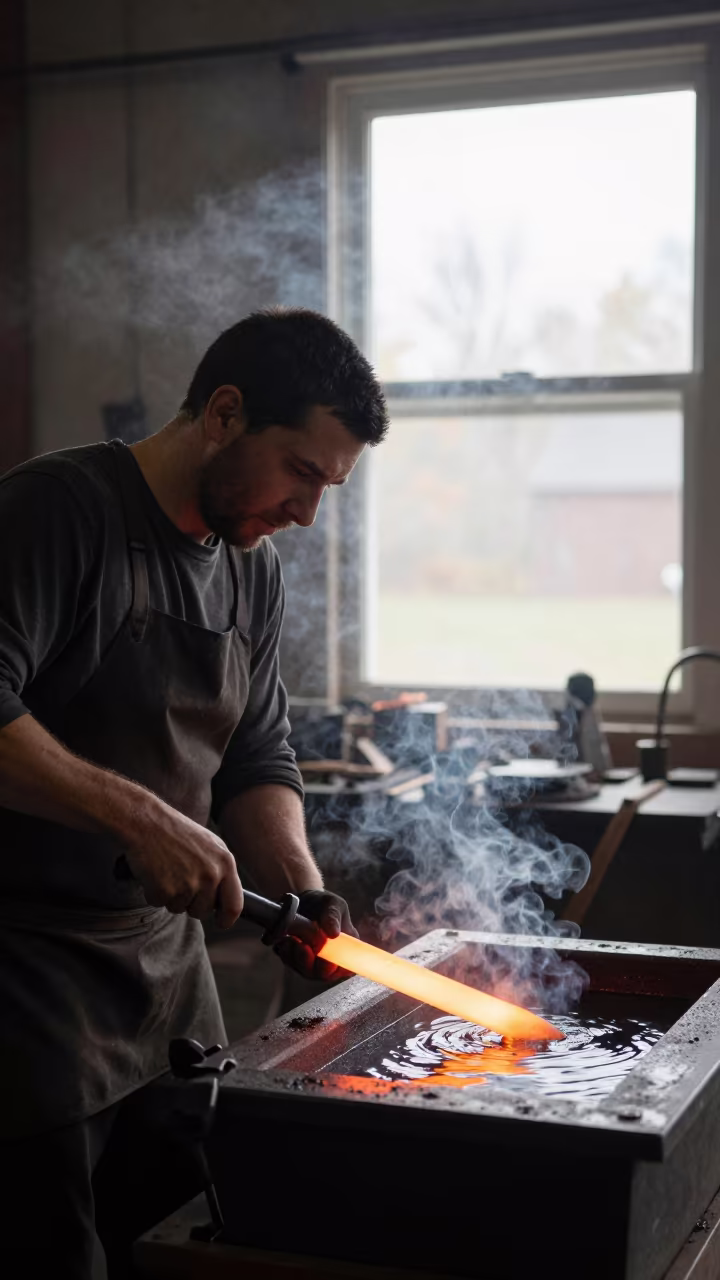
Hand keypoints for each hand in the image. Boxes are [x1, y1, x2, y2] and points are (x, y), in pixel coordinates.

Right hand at [120, 798, 243, 928]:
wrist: (146, 821)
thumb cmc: (175, 832)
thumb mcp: (209, 845)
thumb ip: (220, 869)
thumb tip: (225, 897)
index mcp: (225, 862)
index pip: (235, 904)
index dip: (227, 918)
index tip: (221, 923)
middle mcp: (211, 875)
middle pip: (203, 911)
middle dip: (190, 902)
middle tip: (178, 878)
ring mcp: (189, 884)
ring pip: (180, 909)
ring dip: (171, 896)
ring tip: (166, 870)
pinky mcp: (166, 890)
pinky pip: (160, 903)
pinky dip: (153, 892)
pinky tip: (154, 872)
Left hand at [274, 889, 358, 980]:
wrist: (302, 900)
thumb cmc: (323, 904)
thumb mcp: (333, 904)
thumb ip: (334, 917)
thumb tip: (334, 933)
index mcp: (345, 949)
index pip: (346, 969)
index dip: (337, 970)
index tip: (329, 962)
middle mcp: (329, 960)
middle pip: (322, 974)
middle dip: (312, 965)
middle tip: (304, 947)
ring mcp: (311, 962)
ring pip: (304, 970)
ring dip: (297, 958)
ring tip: (292, 940)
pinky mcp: (295, 959)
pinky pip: (290, 963)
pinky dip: (287, 954)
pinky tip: (286, 940)